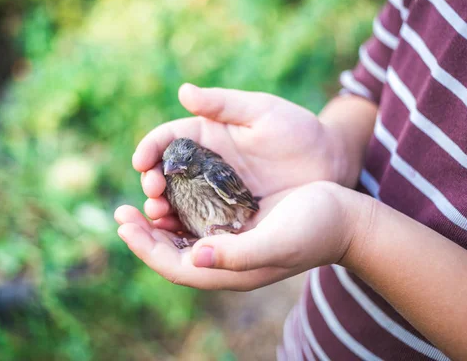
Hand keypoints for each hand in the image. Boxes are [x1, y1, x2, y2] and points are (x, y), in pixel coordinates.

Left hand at [115, 181, 364, 290]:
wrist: (345, 217)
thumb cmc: (315, 227)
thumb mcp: (278, 241)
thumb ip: (237, 254)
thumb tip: (193, 256)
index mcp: (232, 270)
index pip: (176, 267)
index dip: (146, 248)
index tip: (125, 224)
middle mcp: (227, 261)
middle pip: (173, 255)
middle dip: (144, 236)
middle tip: (121, 212)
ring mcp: (232, 244)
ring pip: (183, 240)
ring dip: (159, 224)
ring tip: (139, 203)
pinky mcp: (239, 226)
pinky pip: (199, 224)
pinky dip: (180, 212)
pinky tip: (171, 195)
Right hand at [133, 83, 347, 227]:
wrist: (330, 165)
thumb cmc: (298, 131)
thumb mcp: (262, 112)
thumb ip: (224, 104)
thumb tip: (183, 91)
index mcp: (205, 136)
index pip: (167, 140)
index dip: (150, 149)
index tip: (141, 162)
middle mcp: (202, 166)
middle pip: (164, 175)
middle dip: (152, 183)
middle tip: (152, 194)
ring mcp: (213, 193)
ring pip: (177, 202)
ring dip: (162, 210)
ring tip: (158, 216)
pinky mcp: (226, 216)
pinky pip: (198, 224)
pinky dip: (183, 230)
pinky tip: (177, 236)